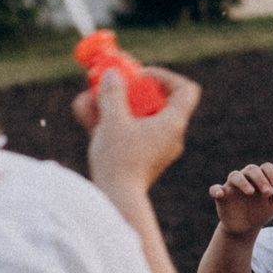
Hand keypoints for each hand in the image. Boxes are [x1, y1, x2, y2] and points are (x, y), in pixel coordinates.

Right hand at [78, 63, 197, 192]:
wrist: (117, 199)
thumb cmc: (119, 160)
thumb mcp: (112, 120)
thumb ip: (112, 93)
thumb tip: (112, 74)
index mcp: (173, 123)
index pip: (186, 90)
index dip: (166, 77)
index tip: (141, 76)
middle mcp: (171, 135)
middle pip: (159, 101)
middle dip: (132, 90)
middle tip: (113, 84)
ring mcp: (158, 148)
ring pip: (140, 117)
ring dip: (116, 105)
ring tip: (90, 99)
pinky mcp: (144, 159)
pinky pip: (131, 133)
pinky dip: (114, 123)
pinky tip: (86, 115)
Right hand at [209, 161, 272, 237]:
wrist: (246, 229)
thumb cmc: (261, 213)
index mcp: (260, 177)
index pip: (266, 167)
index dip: (271, 174)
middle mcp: (246, 178)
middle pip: (251, 169)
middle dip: (260, 178)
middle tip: (268, 192)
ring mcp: (232, 186)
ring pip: (235, 175)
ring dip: (243, 182)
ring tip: (251, 192)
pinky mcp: (221, 196)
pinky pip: (215, 189)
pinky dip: (216, 190)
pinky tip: (221, 194)